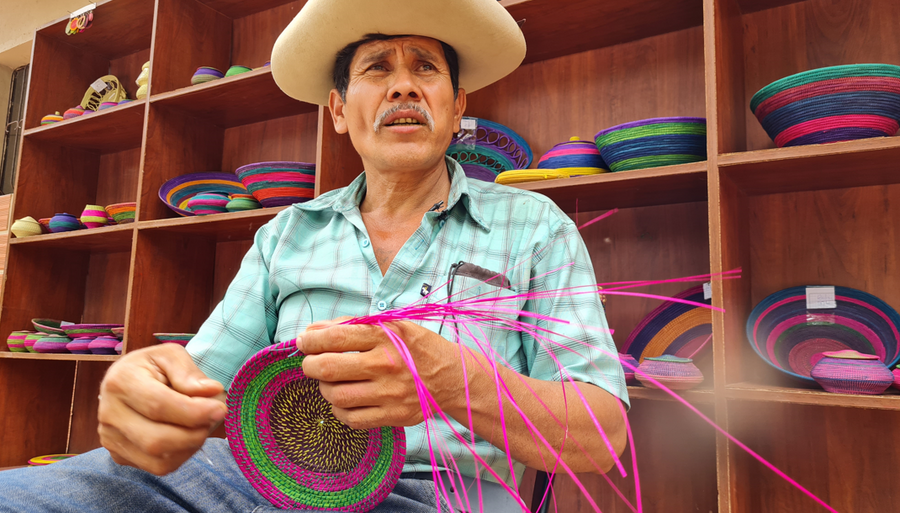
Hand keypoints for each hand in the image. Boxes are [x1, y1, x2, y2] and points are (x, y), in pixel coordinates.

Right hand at [98, 344, 226, 474]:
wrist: (131, 381)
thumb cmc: (155, 367)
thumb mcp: (172, 356)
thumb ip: (190, 373)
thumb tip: (212, 390)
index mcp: (120, 382)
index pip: (159, 405)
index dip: (194, 412)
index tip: (220, 410)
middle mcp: (109, 413)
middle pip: (156, 440)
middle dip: (194, 434)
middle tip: (213, 419)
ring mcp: (110, 438)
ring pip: (158, 460)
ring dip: (190, 446)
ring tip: (201, 425)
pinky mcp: (119, 456)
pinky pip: (157, 467)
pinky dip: (181, 455)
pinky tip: (187, 436)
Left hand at [298, 319, 458, 429]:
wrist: (453, 377)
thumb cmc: (417, 348)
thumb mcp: (392, 325)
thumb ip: (353, 326)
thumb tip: (313, 332)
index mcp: (386, 336)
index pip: (335, 337)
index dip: (311, 340)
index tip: (304, 341)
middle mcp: (386, 364)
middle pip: (328, 368)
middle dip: (310, 365)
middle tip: (311, 364)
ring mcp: (389, 393)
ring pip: (336, 395)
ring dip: (325, 388)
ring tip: (331, 382)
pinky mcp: (393, 415)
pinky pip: (351, 418)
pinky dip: (340, 409)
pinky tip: (345, 400)